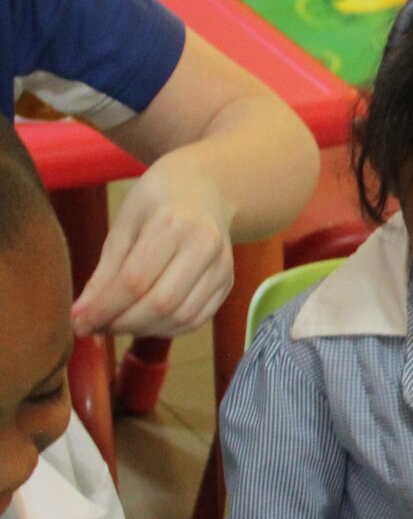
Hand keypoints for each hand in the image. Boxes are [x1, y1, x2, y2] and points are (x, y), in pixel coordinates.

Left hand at [71, 150, 233, 337]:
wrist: (203, 189)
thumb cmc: (156, 202)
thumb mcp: (123, 226)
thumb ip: (105, 273)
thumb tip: (82, 316)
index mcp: (173, 225)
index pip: (135, 281)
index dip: (104, 309)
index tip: (79, 323)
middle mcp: (204, 247)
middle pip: (161, 303)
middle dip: (122, 323)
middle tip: (97, 326)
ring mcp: (222, 266)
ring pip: (182, 316)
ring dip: (144, 329)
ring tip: (119, 324)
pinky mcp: (227, 282)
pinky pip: (197, 319)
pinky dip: (168, 328)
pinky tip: (146, 322)